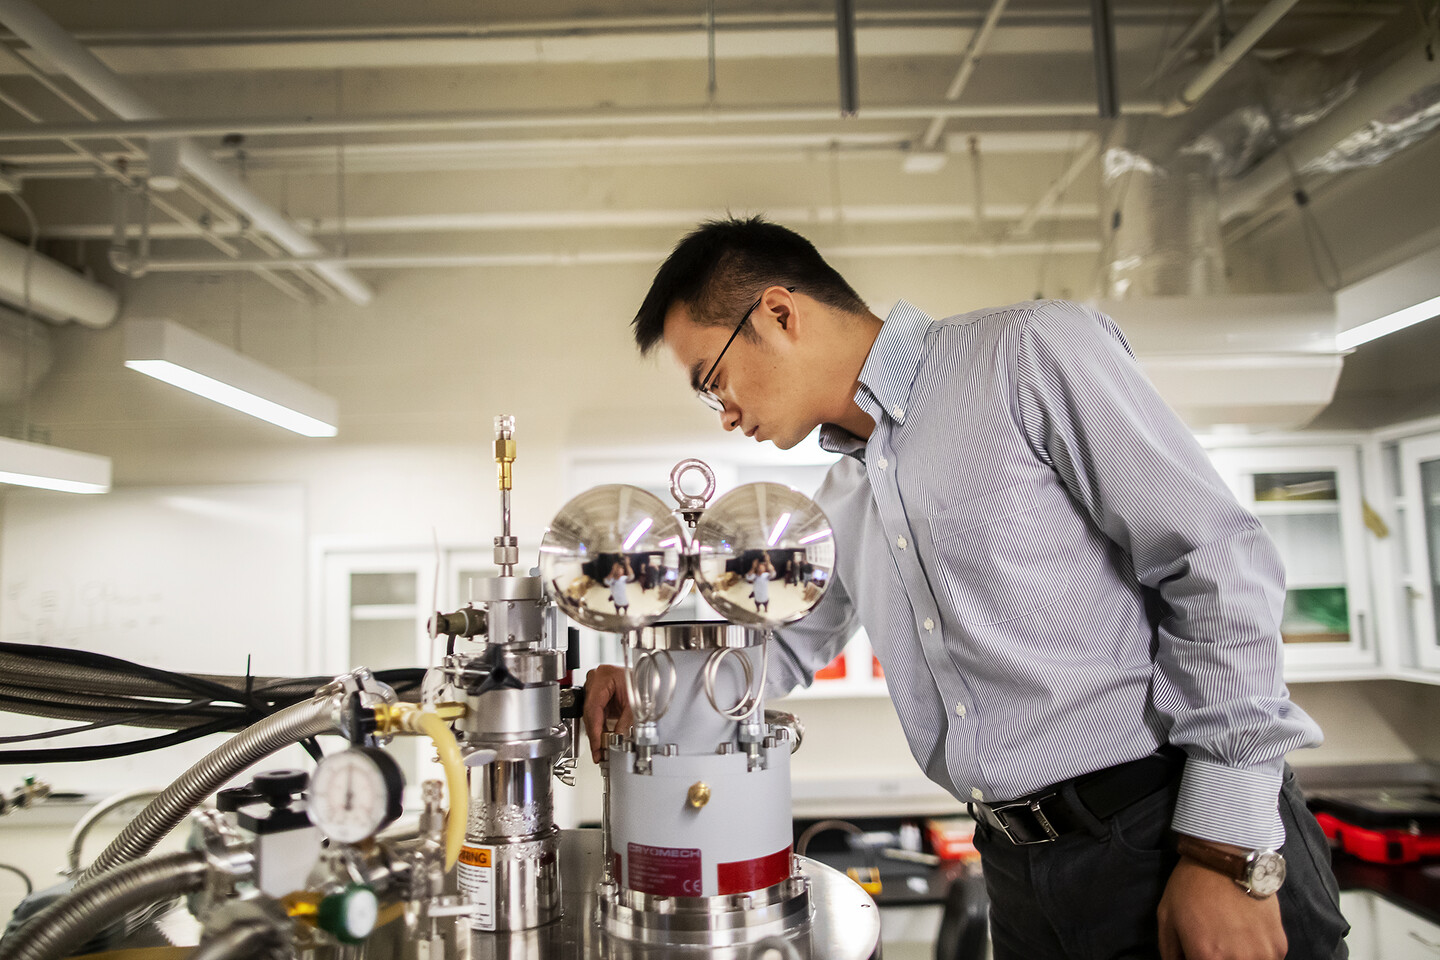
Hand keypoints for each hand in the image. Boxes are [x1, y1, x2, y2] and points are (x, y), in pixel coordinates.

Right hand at [582, 665, 632, 762]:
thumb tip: (618, 738)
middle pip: (590, 713)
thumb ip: (626, 721)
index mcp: (603, 677)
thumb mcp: (636, 701)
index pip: (593, 708)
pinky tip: (602, 740)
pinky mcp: (598, 695)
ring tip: (601, 750)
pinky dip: (600, 728)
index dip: (594, 731)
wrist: (645, 674)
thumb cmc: (641, 679)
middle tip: (599, 753)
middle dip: (595, 735)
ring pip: (591, 716)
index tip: (597, 746)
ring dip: (597, 734)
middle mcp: (595, 680)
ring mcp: (594, 687)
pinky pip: (596, 715)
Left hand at [1158, 853, 1286, 959]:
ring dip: (1239, 958)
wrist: (1226, 858)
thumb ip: (1171, 954)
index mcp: (1207, 957)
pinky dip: (1255, 953)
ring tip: (1229, 938)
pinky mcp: (1279, 946)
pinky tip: (1245, 934)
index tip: (1196, 952)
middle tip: (1213, 943)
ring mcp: (1262, 955)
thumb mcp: (1167, 919)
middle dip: (1215, 958)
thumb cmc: (1191, 886)